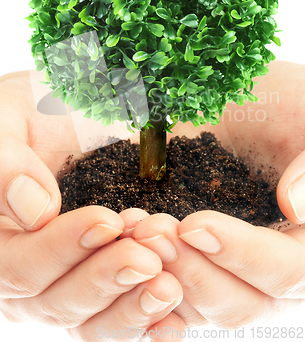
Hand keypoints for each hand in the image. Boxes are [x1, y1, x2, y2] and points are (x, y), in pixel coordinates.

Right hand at [0, 72, 182, 338]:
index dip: (62, 249)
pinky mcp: (101, 282)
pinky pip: (119, 315)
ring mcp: (65, 282)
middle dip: (105, 280)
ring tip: (169, 285)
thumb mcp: (6, 121)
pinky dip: (148, 320)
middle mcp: (26, 274)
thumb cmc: (27, 113)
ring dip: (131, 307)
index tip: (108, 222)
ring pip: (91, 321)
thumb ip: (6, 164)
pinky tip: (176, 312)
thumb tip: (32, 210)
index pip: (20, 266)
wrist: (60, 115)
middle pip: (57, 302)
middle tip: (148, 259)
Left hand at [129, 61, 304, 330]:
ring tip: (132, 231)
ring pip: (197, 304)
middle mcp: (267, 267)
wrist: (237, 102)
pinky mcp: (189, 257)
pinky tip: (117, 255)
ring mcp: (225, 267)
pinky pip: (166, 294)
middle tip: (152, 230)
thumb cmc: (281, 107)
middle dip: (191, 270)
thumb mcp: (304, 118)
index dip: (242, 254)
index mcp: (304, 243)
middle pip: (238, 303)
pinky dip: (140, 284)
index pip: (285, 272)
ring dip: (160, 276)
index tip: (196, 224)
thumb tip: (295, 209)